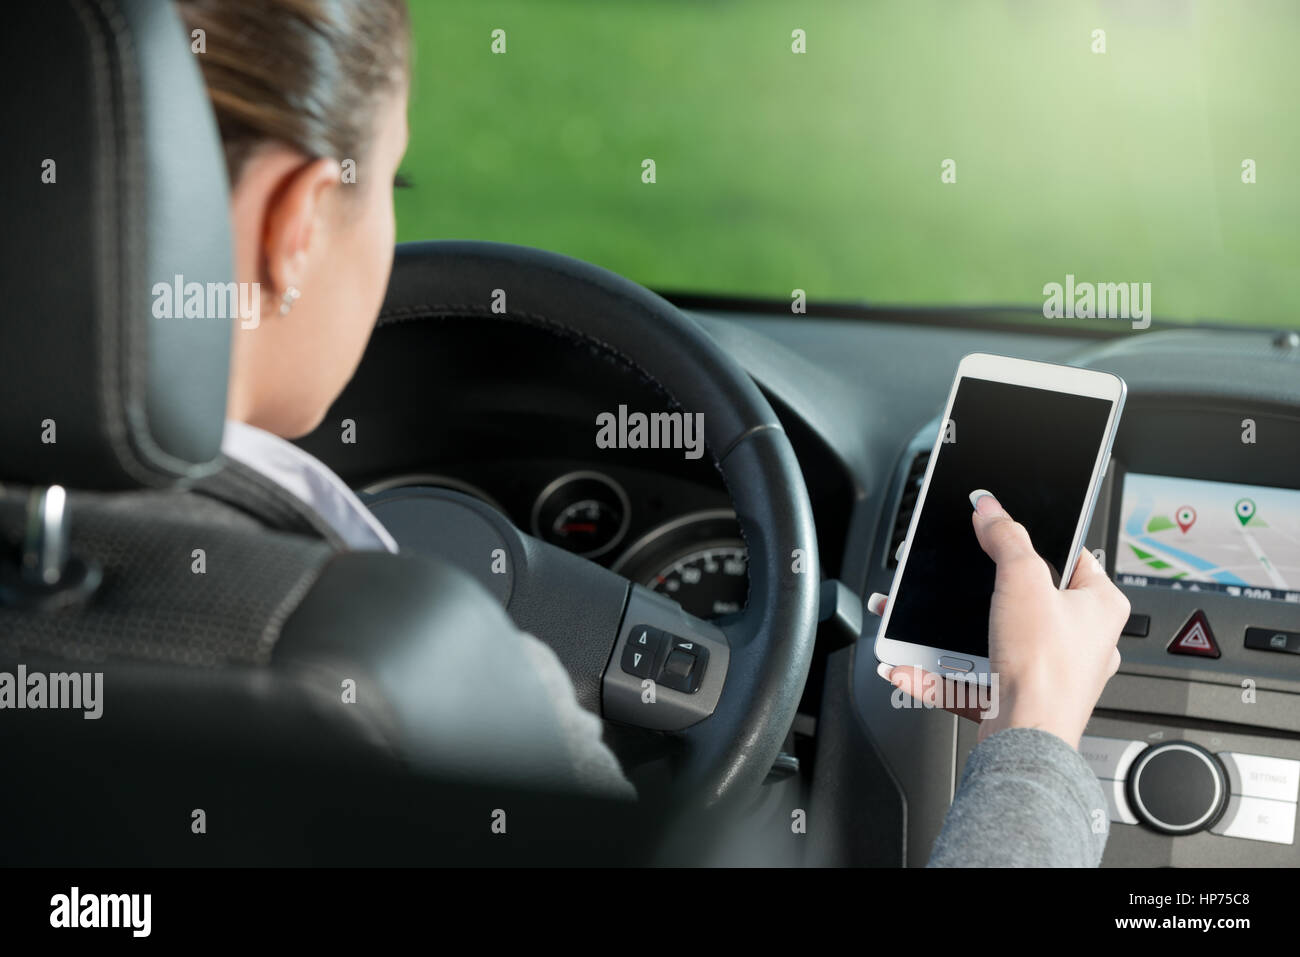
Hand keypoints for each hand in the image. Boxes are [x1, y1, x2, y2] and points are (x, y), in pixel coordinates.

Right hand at [871, 490, 1129, 748]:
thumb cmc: (1046, 672)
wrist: (1025, 739)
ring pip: (991, 638)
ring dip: (949, 632)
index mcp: (1101, 607)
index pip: (1071, 556)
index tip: (1005, 531)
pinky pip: (968, 675)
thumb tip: (990, 509)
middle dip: (979, 590)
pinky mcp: (1016, 695)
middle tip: (960, 579)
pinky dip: (936, 671)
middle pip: (1023, 597)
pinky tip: (908, 664)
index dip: (1036, 541)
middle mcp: (1081, 641)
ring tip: (921, 621)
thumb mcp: (1023, 580)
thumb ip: (1006, 537)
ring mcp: (1047, 672)